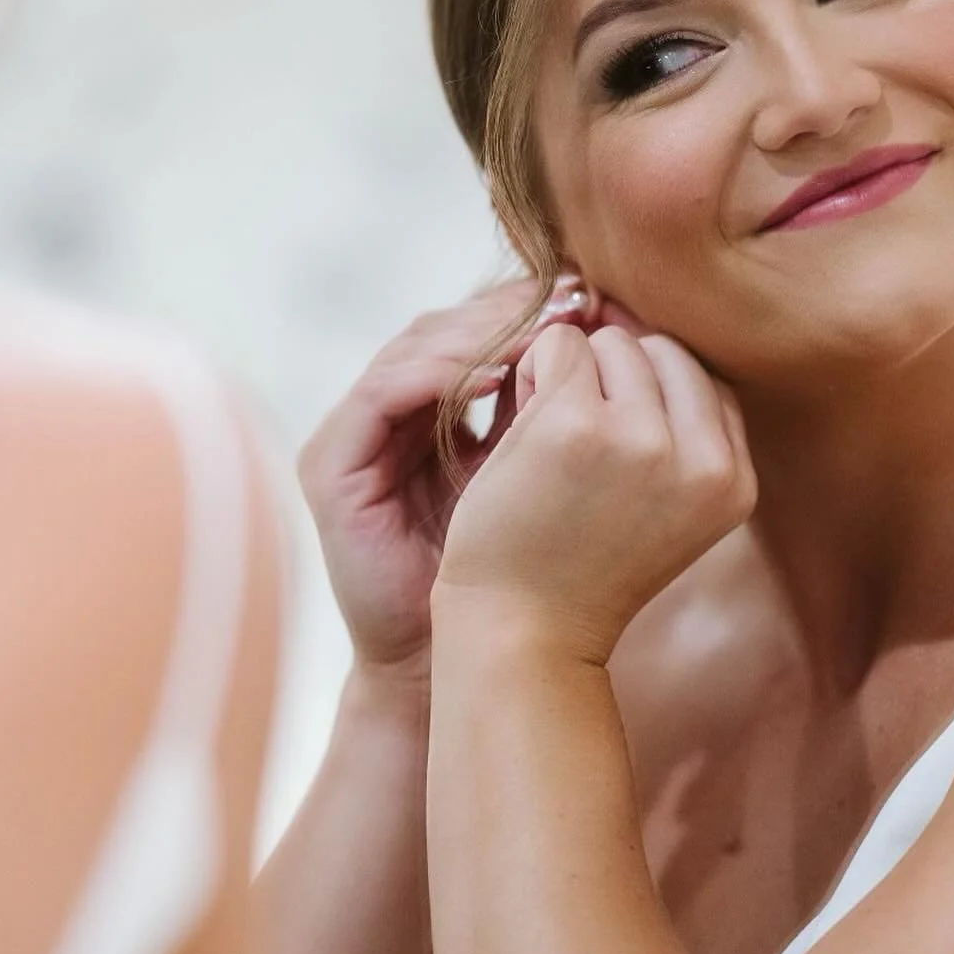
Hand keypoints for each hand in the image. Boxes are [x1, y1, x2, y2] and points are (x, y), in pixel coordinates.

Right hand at [297, 279, 593, 680]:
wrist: (467, 656)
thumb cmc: (516, 574)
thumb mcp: (547, 476)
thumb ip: (561, 413)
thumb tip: (621, 342)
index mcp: (436, 414)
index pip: (478, 333)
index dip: (532, 310)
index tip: (595, 299)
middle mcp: (387, 415)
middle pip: (444, 328)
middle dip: (512, 309)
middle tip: (573, 297)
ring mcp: (353, 436)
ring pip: (414, 348)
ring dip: (483, 330)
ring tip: (544, 325)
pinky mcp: (332, 463)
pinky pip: (385, 391)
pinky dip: (441, 373)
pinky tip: (499, 371)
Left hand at [433, 324, 756, 664]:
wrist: (523, 633)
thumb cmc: (580, 565)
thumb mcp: (665, 506)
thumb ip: (681, 430)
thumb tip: (642, 324)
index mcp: (735, 481)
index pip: (703, 382)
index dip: (647, 401)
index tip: (611, 458)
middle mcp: (703, 459)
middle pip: (663, 350)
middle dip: (613, 380)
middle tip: (577, 449)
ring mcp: (643, 439)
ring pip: (612, 341)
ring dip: (571, 376)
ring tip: (551, 444)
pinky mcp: (577, 425)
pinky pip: (559, 345)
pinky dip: (531, 375)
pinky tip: (523, 435)